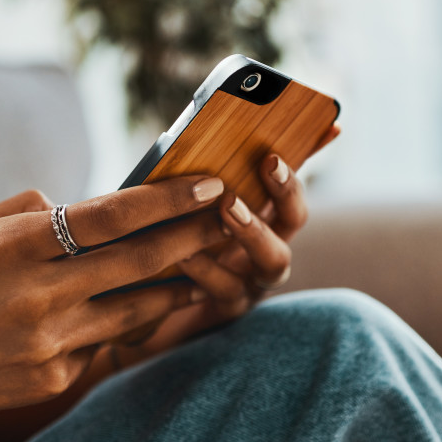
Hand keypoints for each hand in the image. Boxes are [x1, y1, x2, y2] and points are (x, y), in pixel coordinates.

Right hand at [0, 176, 227, 441]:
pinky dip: (125, 322)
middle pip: (140, 260)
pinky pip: (106, 343)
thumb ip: (30, 213)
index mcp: (15, 247)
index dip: (168, 199)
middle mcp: (38, 296)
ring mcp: (49, 344)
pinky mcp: (53, 379)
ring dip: (179, 283)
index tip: (209, 185)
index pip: (111, 215)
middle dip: (194, 235)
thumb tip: (84, 209)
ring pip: (138, 307)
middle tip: (230, 217)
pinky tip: (140, 308)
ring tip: (207, 264)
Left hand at [122, 124, 340, 357]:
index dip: (303, 159)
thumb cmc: (163, 241)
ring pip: (275, 260)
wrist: (138, 305)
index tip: (304, 136)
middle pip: (294, 219)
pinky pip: (229, 290)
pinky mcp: (228, 310)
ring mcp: (253, 280)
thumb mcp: (181, 203)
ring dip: (255, 230)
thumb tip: (202, 131)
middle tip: (268, 163)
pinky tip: (186, 254)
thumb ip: (198, 176)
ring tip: (229, 207)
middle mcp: (266, 247)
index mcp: (260, 215)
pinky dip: (210, 270)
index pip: (290, 182)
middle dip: (286, 190)